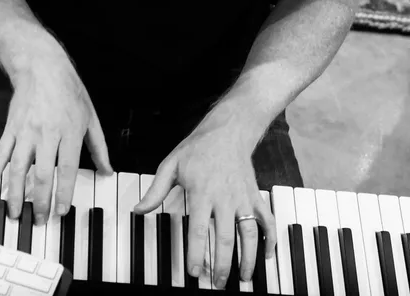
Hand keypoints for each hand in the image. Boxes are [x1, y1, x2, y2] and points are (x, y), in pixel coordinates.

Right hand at [0, 54, 112, 224]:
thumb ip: (99, 147)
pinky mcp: (11, 129)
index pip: (68, 169)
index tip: (62, 211)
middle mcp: (48, 134)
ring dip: (16, 193)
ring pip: (18, 168)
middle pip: (42, 174)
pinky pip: (1, 153)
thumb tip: (107, 170)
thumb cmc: (70, 92)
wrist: (44, 69)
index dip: (64, 192)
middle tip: (39, 219)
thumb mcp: (91, 117)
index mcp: (70, 132)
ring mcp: (27, 131)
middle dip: (40, 201)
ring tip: (16, 212)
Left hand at [134, 124, 274, 287]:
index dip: (197, 254)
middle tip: (218, 283)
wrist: (230, 129)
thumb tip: (138, 210)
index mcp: (203, 192)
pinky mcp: (254, 194)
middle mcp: (225, 197)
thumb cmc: (199, 147)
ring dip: (248, 256)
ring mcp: (243, 197)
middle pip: (226, 237)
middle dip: (223, 264)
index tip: (194, 272)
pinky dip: (271, 236)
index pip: (199, 229)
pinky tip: (268, 253)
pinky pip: (266, 218)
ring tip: (244, 277)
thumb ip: (155, 190)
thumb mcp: (171, 164)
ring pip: (249, 232)